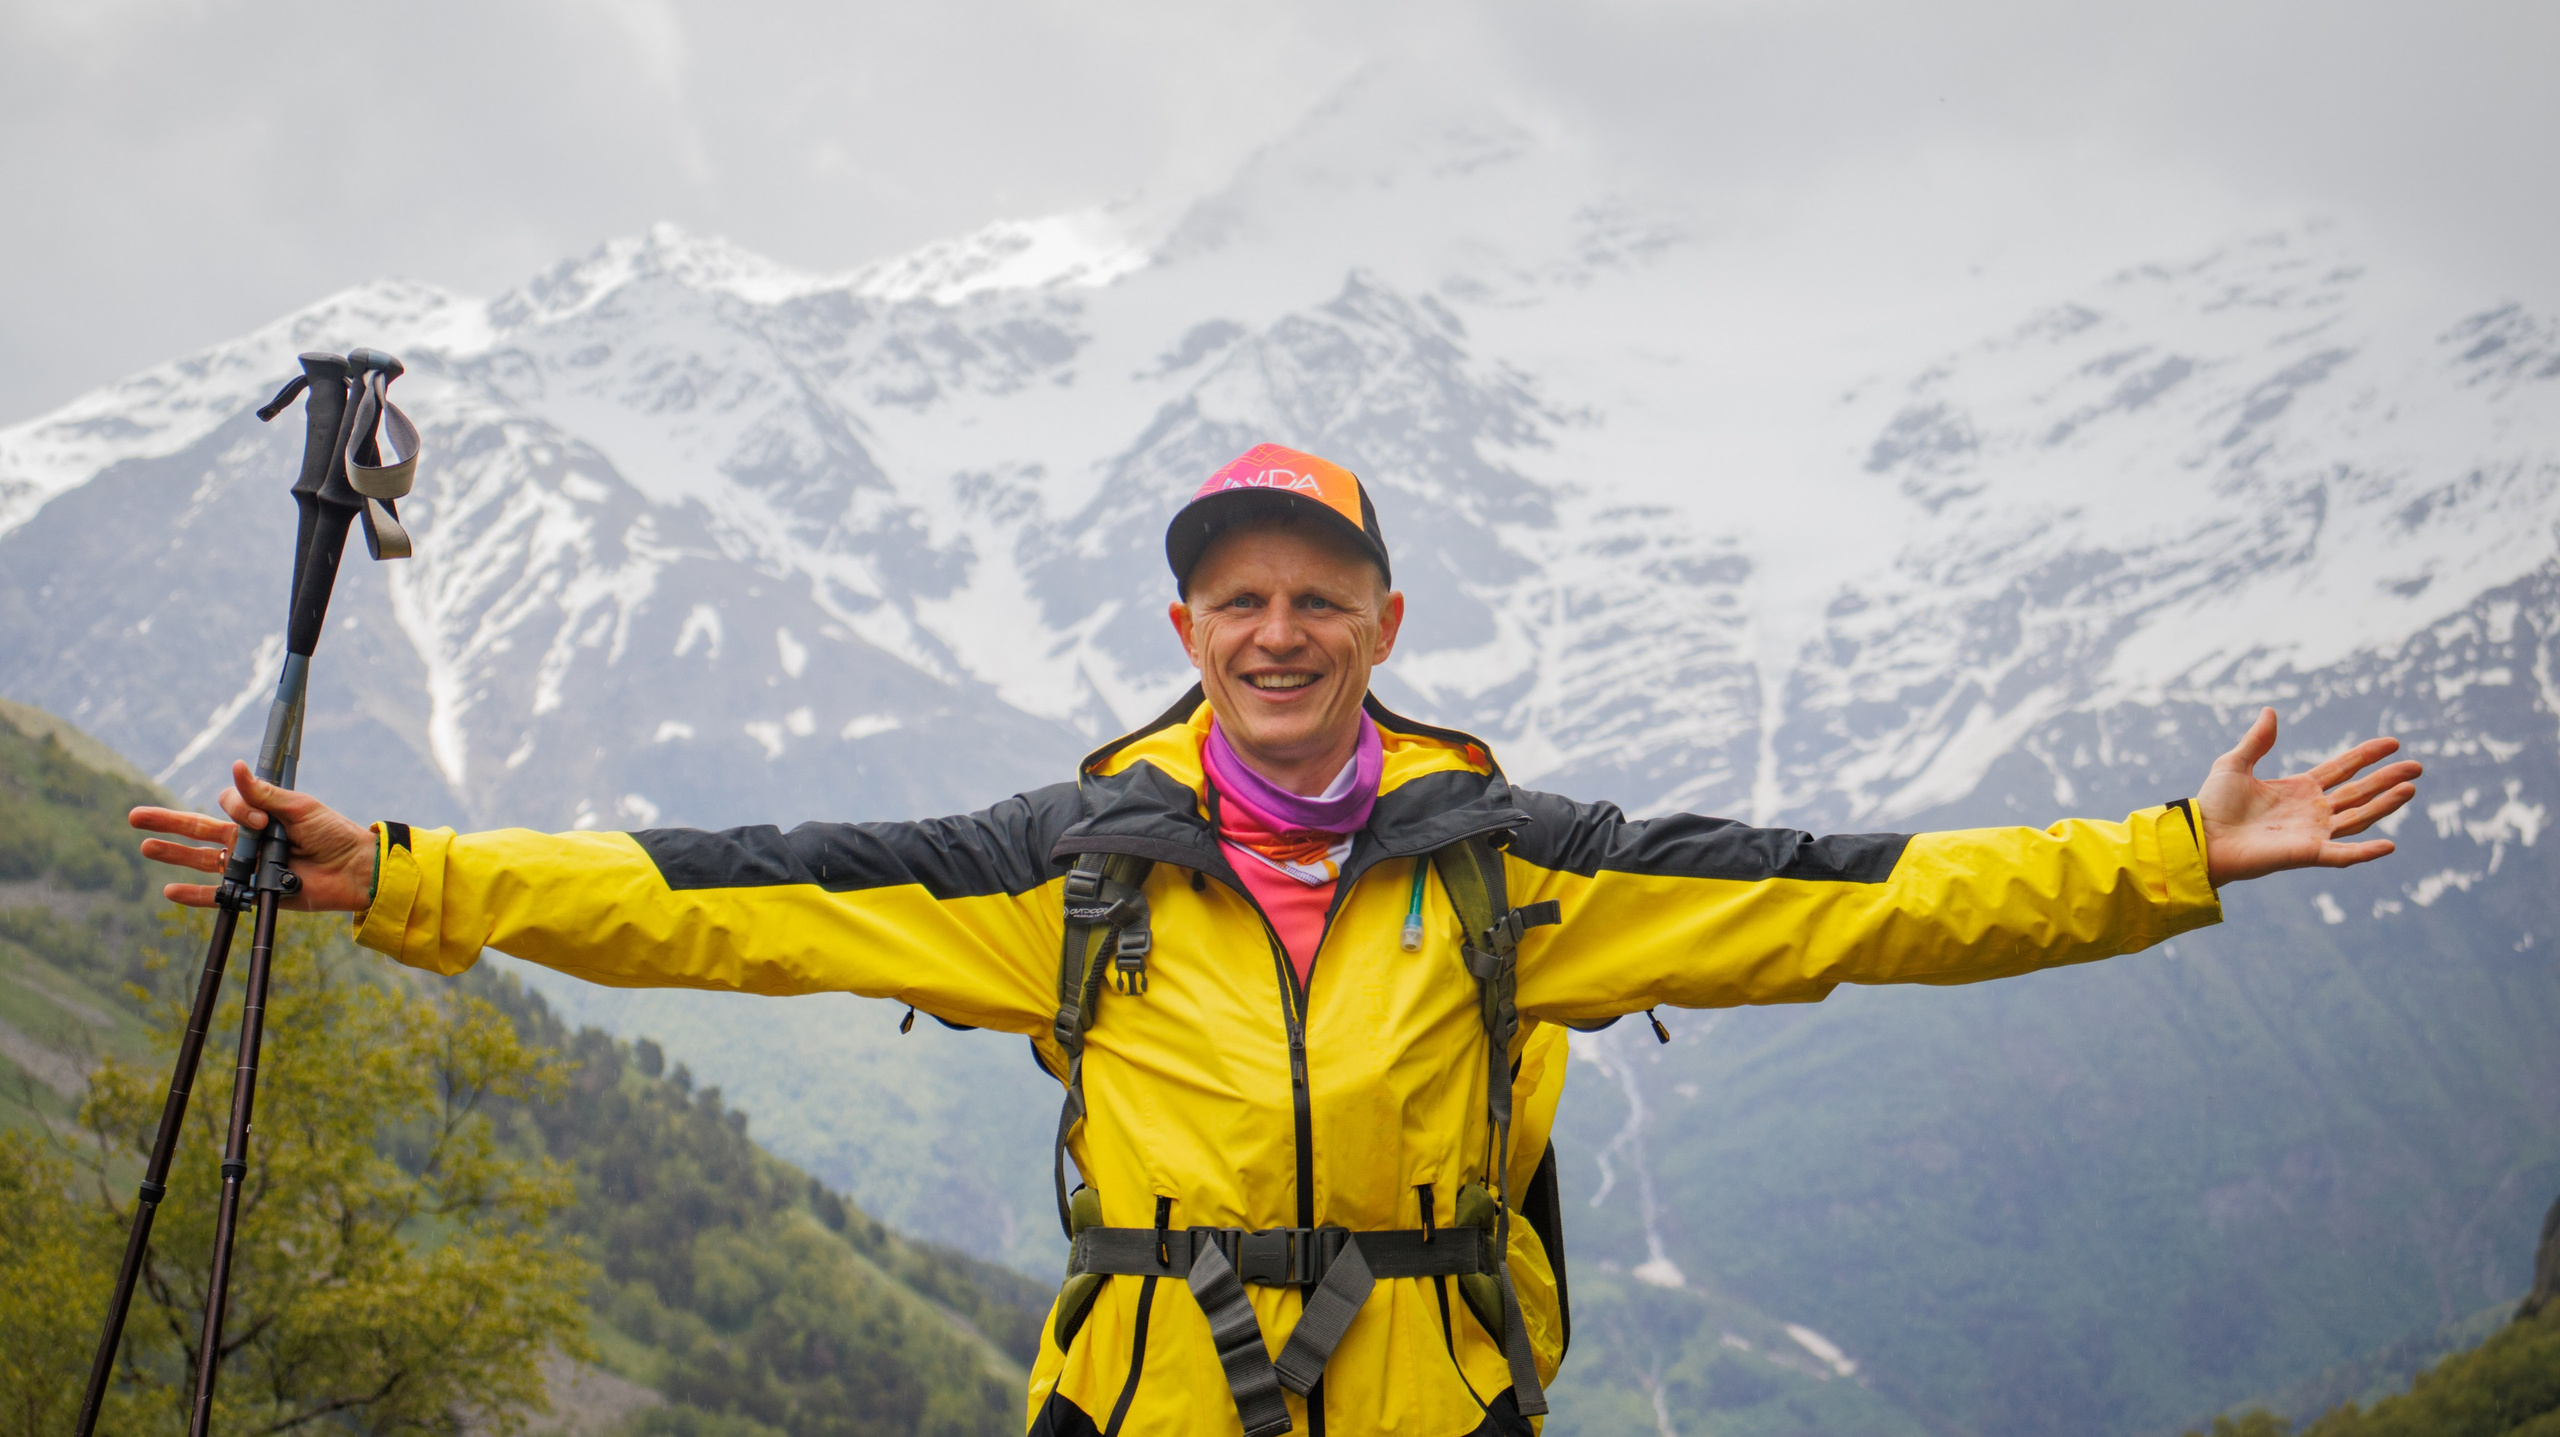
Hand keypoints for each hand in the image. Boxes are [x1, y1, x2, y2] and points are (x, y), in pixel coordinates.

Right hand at [130, 759, 378, 912]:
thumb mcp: (300, 808)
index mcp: (261, 816)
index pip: (229, 806)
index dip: (238, 809)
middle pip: (200, 829)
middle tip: (135, 816)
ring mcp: (249, 867)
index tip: (262, 820)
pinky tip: (169, 891)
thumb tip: (236, 767)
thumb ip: (265, 795)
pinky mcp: (253, 891)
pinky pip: (219, 895)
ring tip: (145, 847)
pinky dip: (194, 895)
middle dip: (168, 822)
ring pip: (202, 860)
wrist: (355, 869)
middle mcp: (249, 841)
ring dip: (173, 854)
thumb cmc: (334, 834)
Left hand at [2197, 708, 2421, 886]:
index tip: (2393, 743)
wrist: (2200, 837)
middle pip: (2359, 792)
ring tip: (2410, 788)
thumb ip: (2257, 740)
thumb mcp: (2234, 764)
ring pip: (2359, 817)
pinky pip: (2343, 854)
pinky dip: (2365, 852)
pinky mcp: (2307, 854)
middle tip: (2418, 766)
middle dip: (2388, 779)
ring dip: (2385, 804)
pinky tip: (2390, 845)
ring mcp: (2313, 833)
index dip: (2366, 756)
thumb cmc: (2213, 805)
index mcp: (2299, 789)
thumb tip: (2269, 711)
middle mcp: (2312, 811)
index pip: (2343, 769)